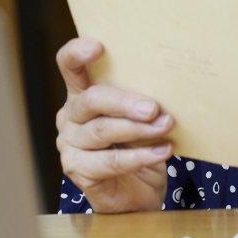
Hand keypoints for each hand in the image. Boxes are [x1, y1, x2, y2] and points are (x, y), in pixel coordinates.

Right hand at [54, 37, 175, 212]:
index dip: (77, 53)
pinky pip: (110, 161)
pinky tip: (163, 151)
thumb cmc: (141, 144)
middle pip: (92, 99)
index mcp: (83, 93)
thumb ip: (144, 100)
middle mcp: (70, 115)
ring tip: (166, 127)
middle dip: (125, 101)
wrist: (140, 191)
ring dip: (139, 130)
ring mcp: (69, 143)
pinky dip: (140, 156)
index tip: (99, 46)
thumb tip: (168, 87)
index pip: (69, 65)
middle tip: (153, 107)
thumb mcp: (144, 117)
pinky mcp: (77, 170)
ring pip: (103, 130)